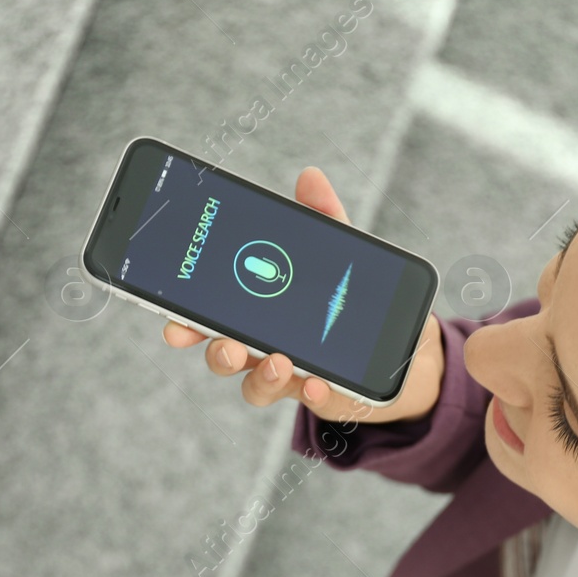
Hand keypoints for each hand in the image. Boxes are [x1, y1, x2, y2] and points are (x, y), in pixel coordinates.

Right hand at [163, 165, 444, 424]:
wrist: (402, 350)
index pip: (211, 318)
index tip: (175, 325)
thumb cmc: (353, 301)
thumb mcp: (343, 254)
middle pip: (224, 356)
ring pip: (257, 387)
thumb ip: (324, 220)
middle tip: (227, 345)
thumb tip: (310, 177)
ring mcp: (292, 375)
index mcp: (256, 313)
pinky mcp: (324, 394)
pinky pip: (310, 400)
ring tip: (279, 362)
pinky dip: (311, 392)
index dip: (187, 324)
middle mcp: (263, 348)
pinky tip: (317, 383)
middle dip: (218, 353)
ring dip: (261, 376)